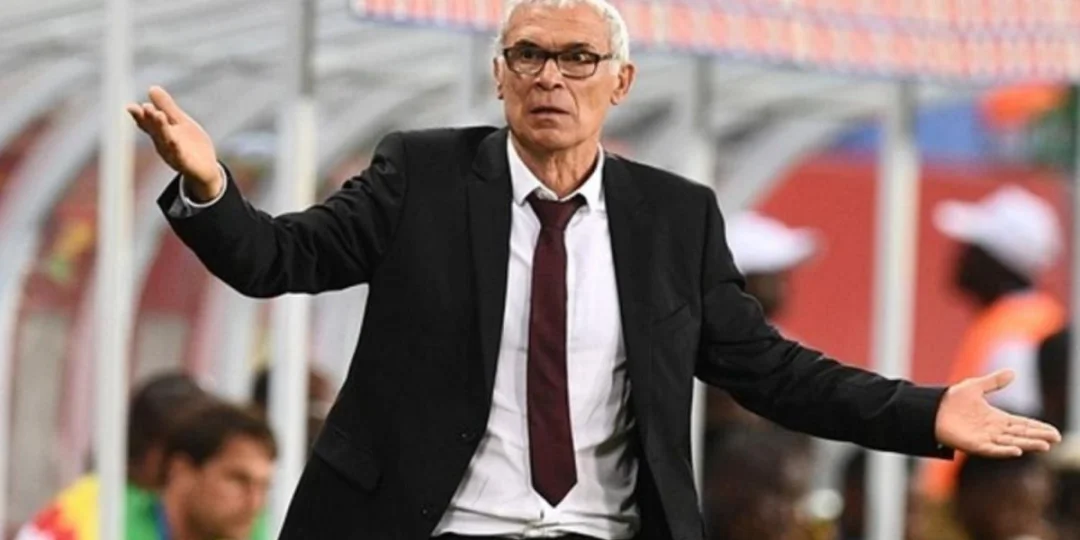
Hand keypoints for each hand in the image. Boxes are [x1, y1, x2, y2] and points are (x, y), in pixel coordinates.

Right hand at [126, 86, 221, 200]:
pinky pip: (181, 157)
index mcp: (161, 132)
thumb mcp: (179, 122)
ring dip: (161, 129)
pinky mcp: (186, 164)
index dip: (139, 115)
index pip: (148, 122)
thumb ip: (167, 107)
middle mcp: (164, 144)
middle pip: (156, 130)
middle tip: (146, 107)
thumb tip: (152, 88)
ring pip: (166, 141)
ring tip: (158, 115)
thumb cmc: (191, 145)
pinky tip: (175, 142)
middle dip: (150, 118)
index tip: (130, 107)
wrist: (206, 169)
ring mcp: (174, 155)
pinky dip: (177, 150)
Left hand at [935, 369, 1060, 456]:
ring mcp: (984, 438)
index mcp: (996, 418)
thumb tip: (1012, 372)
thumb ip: (994, 382)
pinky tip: (1017, 451)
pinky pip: (992, 450)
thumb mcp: (976, 386)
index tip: (1054, 432)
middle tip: (1056, 439)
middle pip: (1020, 434)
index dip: (1038, 427)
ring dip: (1027, 444)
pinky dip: (1004, 451)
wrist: (930, 408)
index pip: (1022, 424)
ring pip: (1011, 443)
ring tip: (1044, 446)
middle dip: (1038, 437)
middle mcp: (992, 430)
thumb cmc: (951, 399)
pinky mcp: (973, 445)